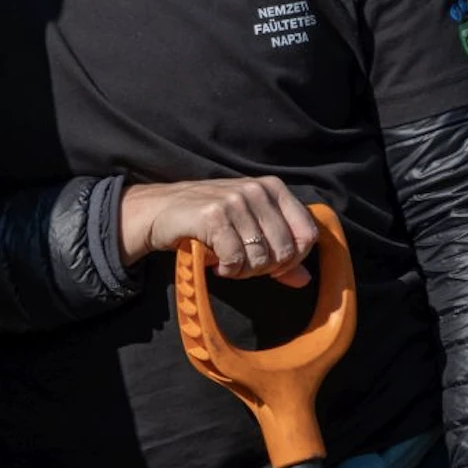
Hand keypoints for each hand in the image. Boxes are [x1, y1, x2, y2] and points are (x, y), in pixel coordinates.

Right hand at [118, 176, 316, 286]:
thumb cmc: (208, 220)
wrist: (159, 211)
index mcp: (272, 188)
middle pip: (285, 251)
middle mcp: (256, 189)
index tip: (271, 264)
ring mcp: (235, 201)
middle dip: (265, 268)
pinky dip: (228, 270)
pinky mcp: (214, 216)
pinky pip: (236, 259)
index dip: (294, 258)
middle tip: (243, 265)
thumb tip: (304, 279)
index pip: (307, 233)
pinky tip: (217, 265)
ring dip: (244, 271)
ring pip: (261, 258)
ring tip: (228, 263)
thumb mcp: (248, 229)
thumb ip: (279, 253)